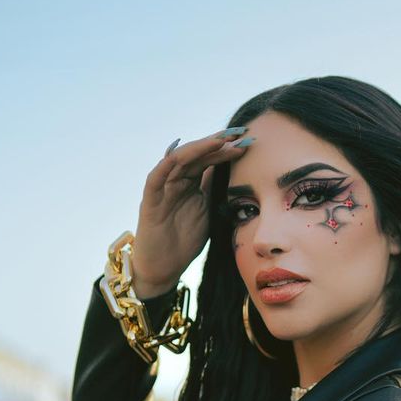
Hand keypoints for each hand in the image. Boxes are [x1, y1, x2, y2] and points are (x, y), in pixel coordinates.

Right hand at [129, 127, 252, 296]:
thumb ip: (214, 189)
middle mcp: (176, 179)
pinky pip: (157, 175)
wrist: (164, 267)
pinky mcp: (150, 199)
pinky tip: (184, 150)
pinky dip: (169, 162)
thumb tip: (231, 170)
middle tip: (241, 133)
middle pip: (197, 154)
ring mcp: (162, 187)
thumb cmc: (184, 241)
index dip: (228, 149)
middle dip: (219, 142)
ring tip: (222, 140)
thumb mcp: (208, 211)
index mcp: (191, 182)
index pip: (210, 159)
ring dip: (201, 147)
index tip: (249, 141)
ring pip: (180, 159)